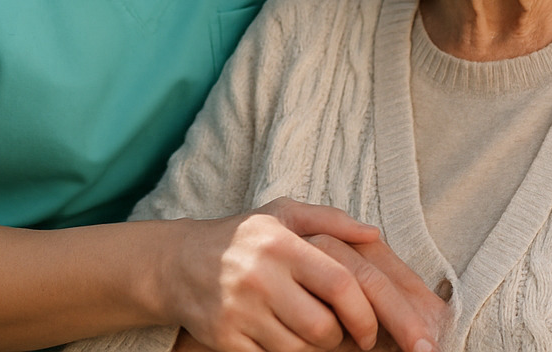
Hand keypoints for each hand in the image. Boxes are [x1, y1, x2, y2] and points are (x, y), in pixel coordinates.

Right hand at [159, 198, 439, 351]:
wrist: (178, 262)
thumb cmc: (245, 237)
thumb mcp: (284, 214)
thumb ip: (331, 219)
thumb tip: (374, 233)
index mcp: (281, 245)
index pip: (340, 284)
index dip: (365, 313)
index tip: (370, 330)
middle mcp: (260, 277)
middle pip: (323, 328)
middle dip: (340, 337)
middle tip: (339, 332)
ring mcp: (240, 311)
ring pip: (298, 350)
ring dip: (312, 348)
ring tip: (309, 331)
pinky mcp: (224, 338)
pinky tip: (282, 339)